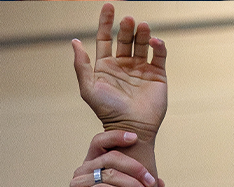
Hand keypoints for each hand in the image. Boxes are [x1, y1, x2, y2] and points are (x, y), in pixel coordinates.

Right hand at [68, 130, 159, 186]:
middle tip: (151, 182)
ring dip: (133, 186)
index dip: (116, 136)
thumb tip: (160, 183)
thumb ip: (140, 186)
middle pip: (111, 158)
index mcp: (92, 164)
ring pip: (110, 176)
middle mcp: (82, 171)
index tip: (135, 138)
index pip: (100, 141)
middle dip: (136, 169)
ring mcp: (77, 184)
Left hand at [71, 4, 167, 134]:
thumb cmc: (108, 111)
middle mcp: (123, 65)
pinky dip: (158, 45)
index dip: (106, 22)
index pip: (105, 38)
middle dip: (126, 27)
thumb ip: (81, 65)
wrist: (131, 128)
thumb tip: (74, 41)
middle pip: (124, 38)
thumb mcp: (88, 88)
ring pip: (142, 43)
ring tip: (141, 26)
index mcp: (106, 66)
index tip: (109, 7)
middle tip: (128, 20)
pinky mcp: (157, 74)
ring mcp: (141, 68)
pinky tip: (154, 41)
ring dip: (142, 32)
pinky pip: (159, 54)